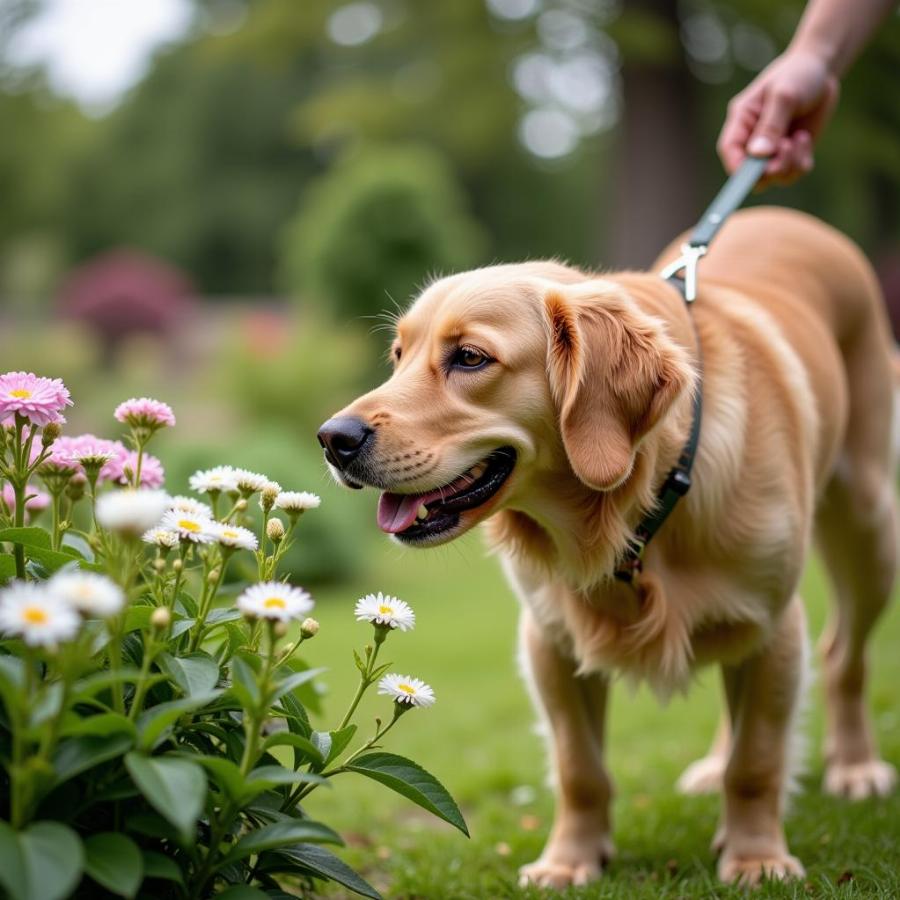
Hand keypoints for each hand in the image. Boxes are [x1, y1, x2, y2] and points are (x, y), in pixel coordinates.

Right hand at [718, 49, 839, 187]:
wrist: (821, 69)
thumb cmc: (797, 74)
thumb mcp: (784, 94)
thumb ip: (771, 125)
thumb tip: (758, 154)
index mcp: (742, 120)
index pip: (729, 149)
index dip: (737, 166)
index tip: (754, 172)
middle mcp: (752, 139)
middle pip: (749, 171)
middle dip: (769, 168)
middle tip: (787, 147)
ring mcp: (772, 149)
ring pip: (772, 177)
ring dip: (788, 165)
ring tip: (799, 139)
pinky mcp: (790, 153)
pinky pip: (792, 174)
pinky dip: (801, 163)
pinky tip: (805, 139)